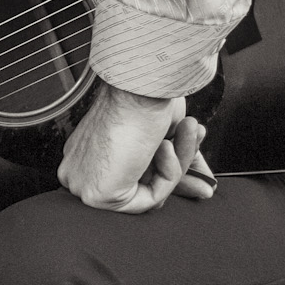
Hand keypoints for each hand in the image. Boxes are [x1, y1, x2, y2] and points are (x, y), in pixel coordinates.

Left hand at [56, 83, 217, 212]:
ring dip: (179, 161)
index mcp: (87, 153)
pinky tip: (166, 145)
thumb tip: (202, 186)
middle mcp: (81, 171)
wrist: (141, 85)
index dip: (171, 170)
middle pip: (141, 186)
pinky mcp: (97, 196)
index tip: (200, 164)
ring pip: (149, 193)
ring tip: (187, 127)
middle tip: (200, 138)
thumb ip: (177, 163)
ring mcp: (85, 185)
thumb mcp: (165, 132)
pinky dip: (168, 173)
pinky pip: (149, 199)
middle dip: (181, 166)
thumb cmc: (146, 97)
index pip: (130, 176)